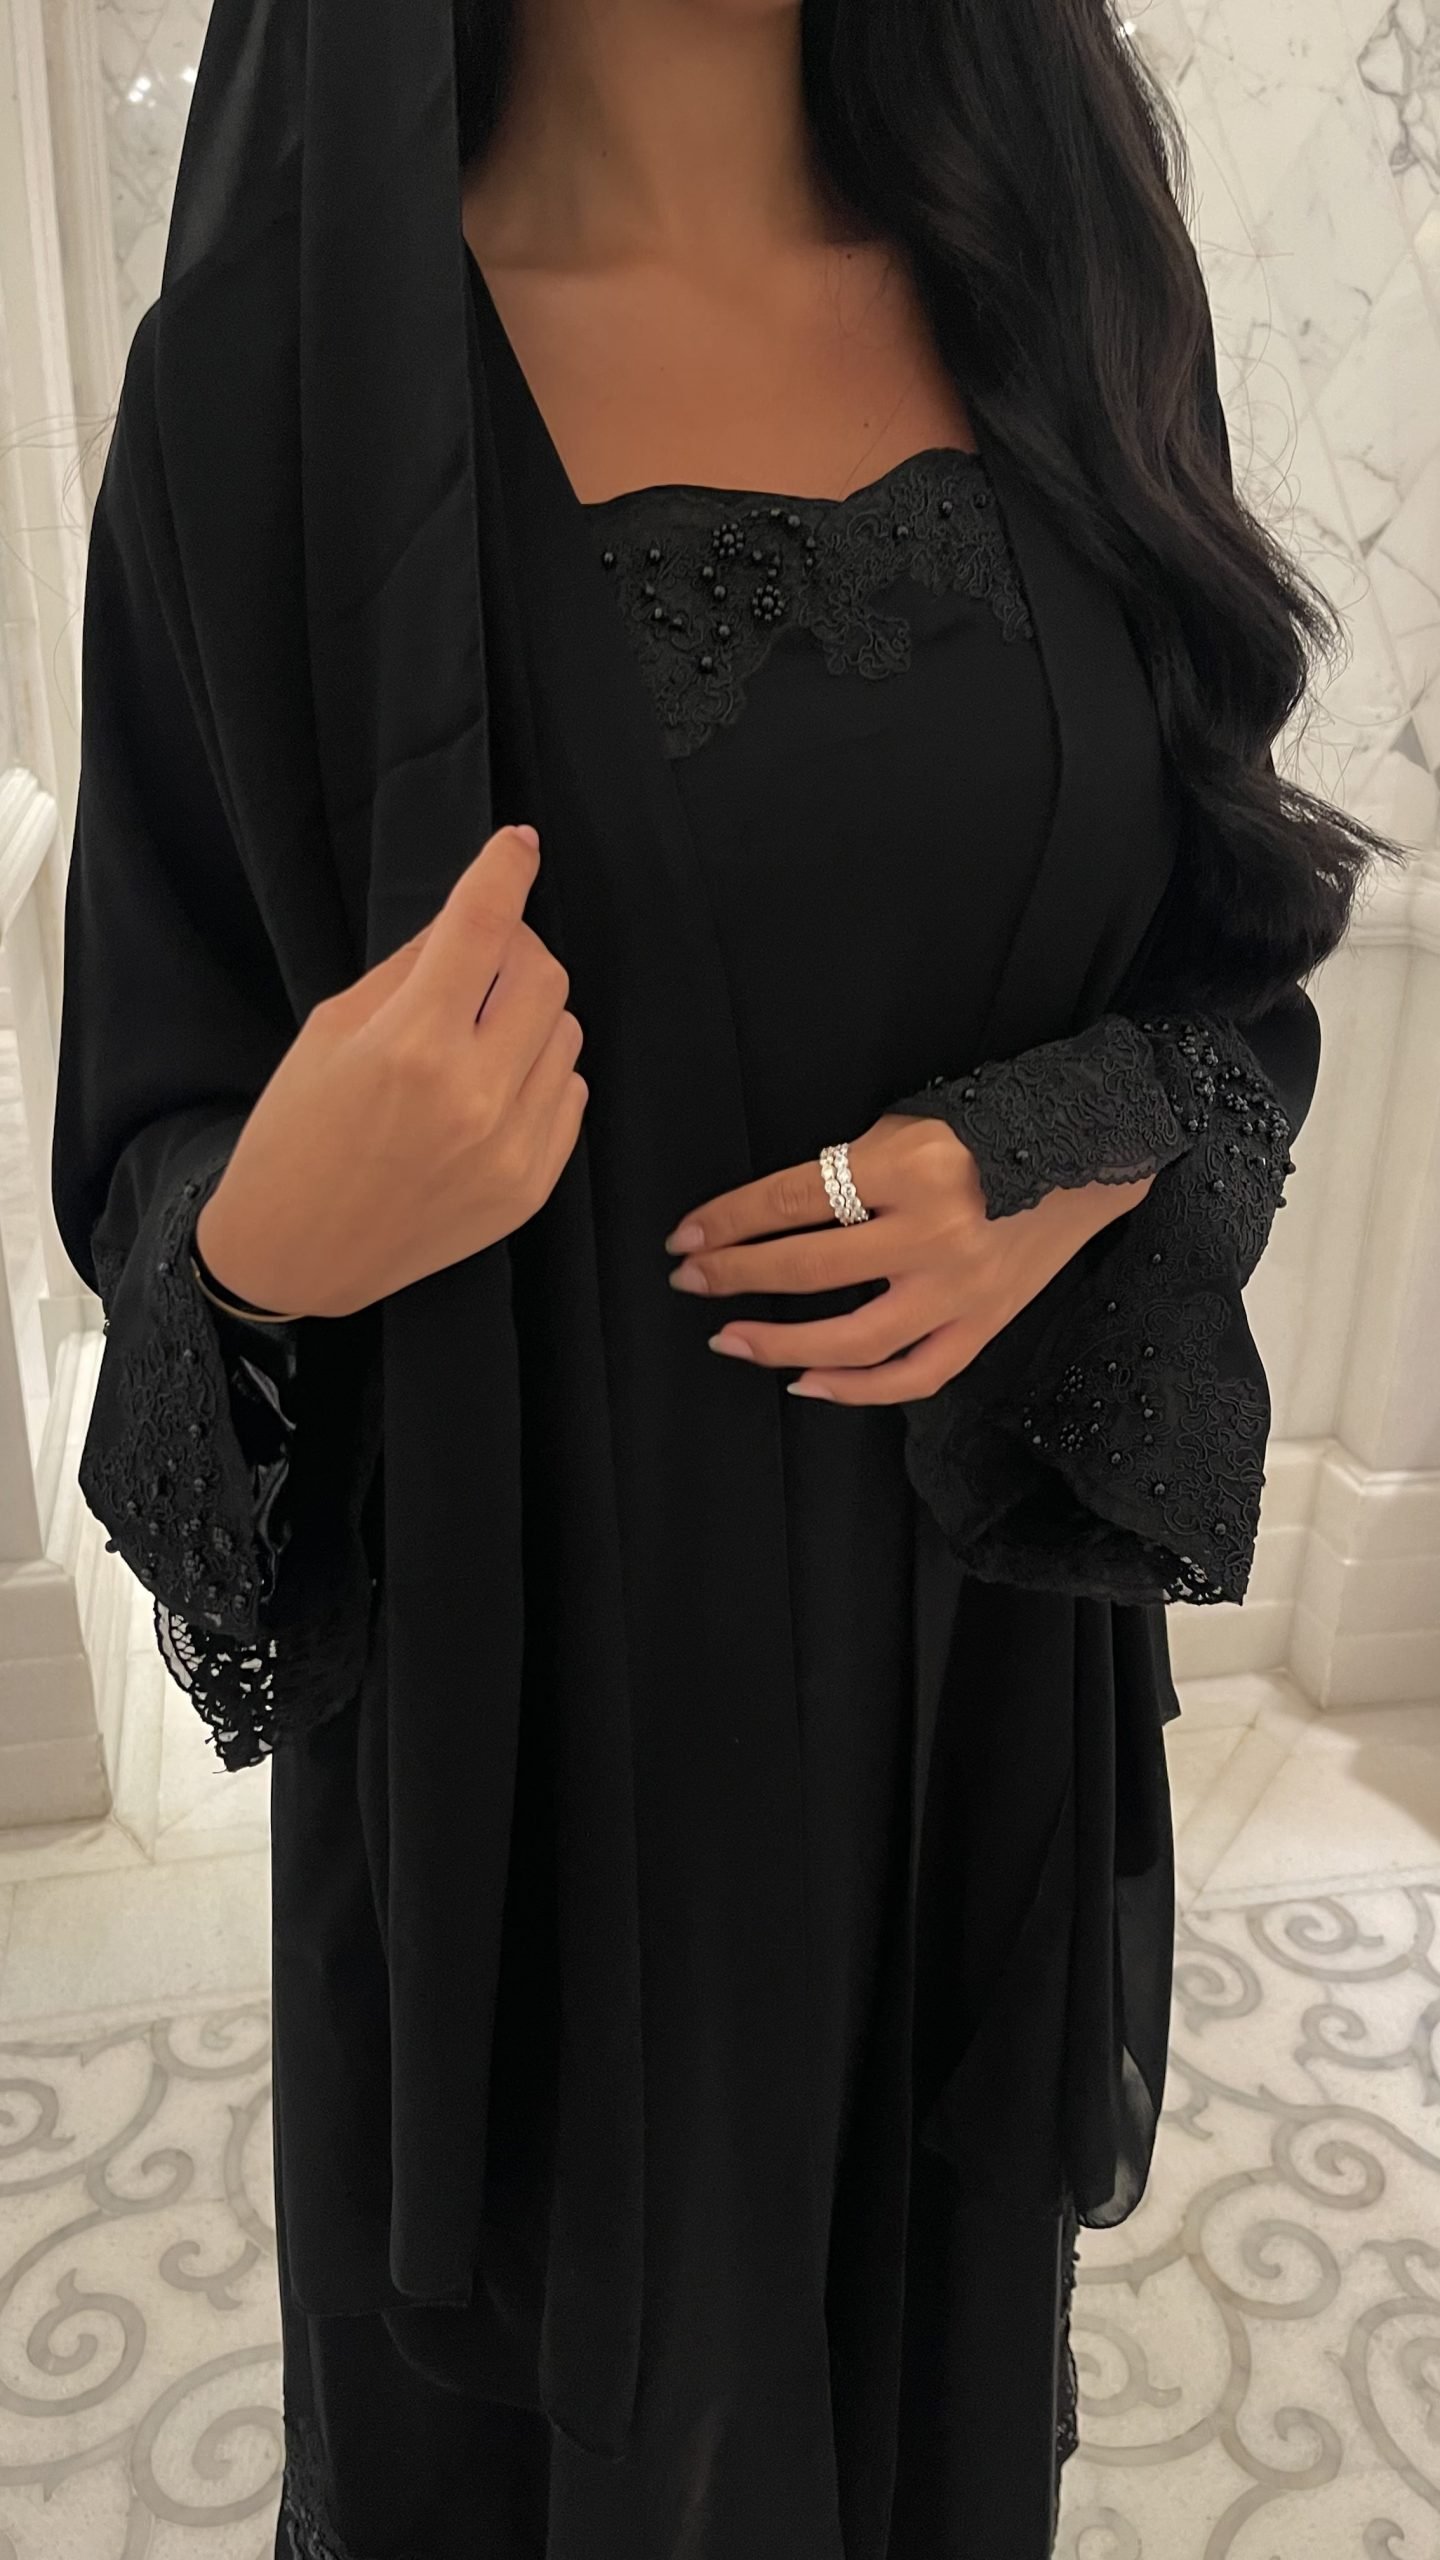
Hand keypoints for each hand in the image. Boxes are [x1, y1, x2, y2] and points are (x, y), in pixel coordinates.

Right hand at [195, 826, 586, 1318]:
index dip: (504, 872)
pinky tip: (490, 1089)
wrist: (298, 1252)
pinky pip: (569, 1093)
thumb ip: (408, 972)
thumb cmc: (297, 1135)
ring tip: (475, 1037)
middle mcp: (474, 1095)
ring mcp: (512, 1146)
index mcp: (412, 1045)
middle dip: (514, 949)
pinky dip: (538, 1073)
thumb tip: (466, 924)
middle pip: (542, 973)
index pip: (482, 927)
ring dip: (529, 1015)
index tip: (517, 845)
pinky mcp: (532, 1186)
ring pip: (565, 1031)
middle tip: (478, 959)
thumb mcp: (330, 1031)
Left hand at [664, 1113, 1153, 1403]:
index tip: (685, 1236)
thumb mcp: (911, 1125)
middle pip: (810, 1268)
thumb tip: (769, 1220)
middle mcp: (935, 1232)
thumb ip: (848, 1170)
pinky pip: (912, 1376)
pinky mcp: (985, 1324)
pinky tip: (805, 1382)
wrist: (1091, 1157)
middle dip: (735, 1275)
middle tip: (689, 1279)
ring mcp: (962, 1288)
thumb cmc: (992, 1131)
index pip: (791, 1200)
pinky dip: (855, 1389)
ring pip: (854, 1340)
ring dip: (780, 1343)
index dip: (728, 1221)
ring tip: (730, 1338)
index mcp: (908, 1166)